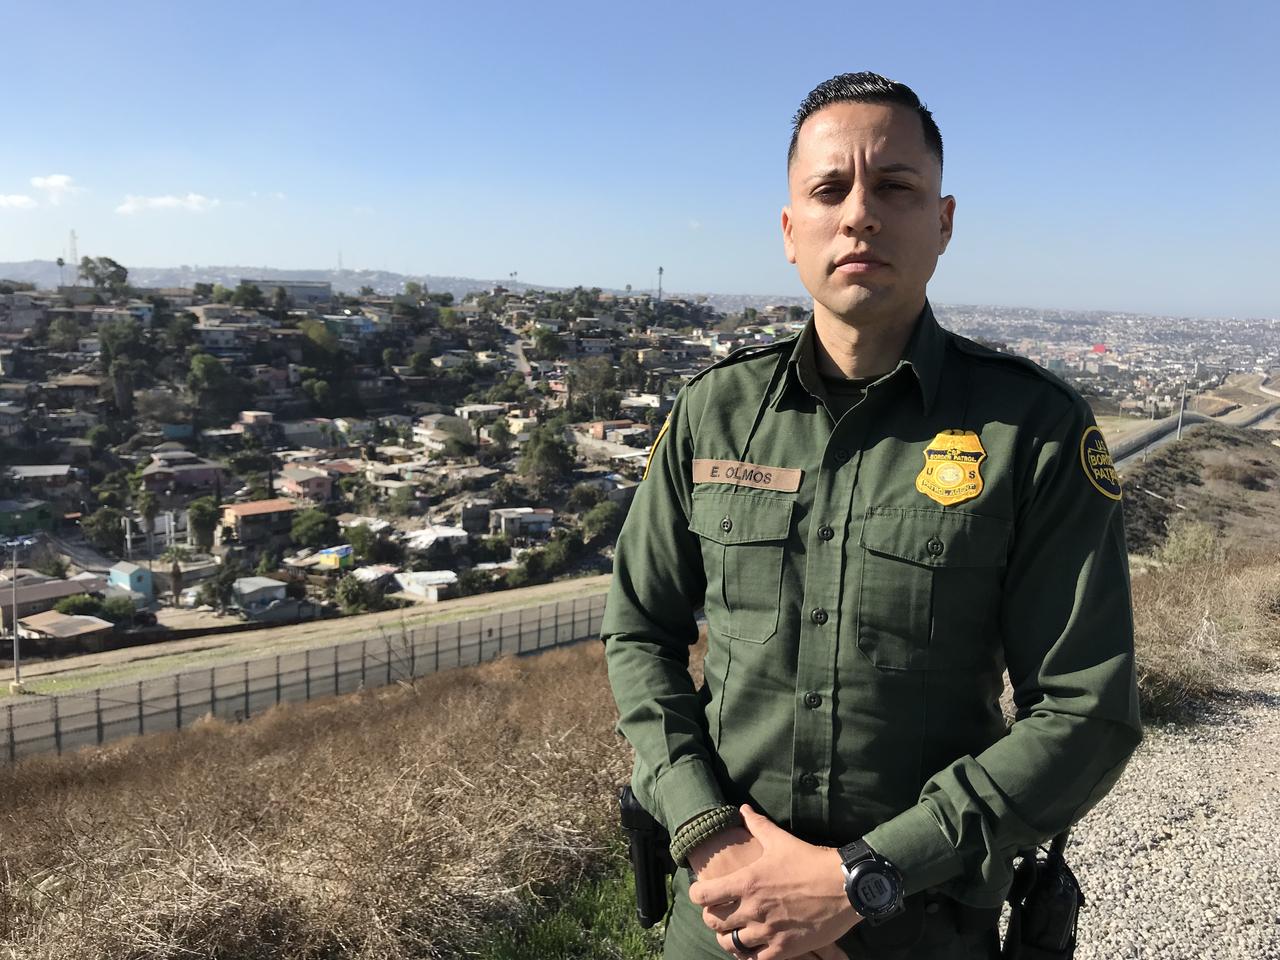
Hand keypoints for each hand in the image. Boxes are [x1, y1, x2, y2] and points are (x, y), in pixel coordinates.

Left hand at [688, 804, 860, 959]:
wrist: (845, 886)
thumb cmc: (811, 861)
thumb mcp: (781, 840)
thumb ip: (757, 825)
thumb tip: (743, 809)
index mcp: (747, 882)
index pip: (704, 895)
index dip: (697, 894)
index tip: (701, 891)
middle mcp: (753, 909)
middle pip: (713, 922)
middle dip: (710, 918)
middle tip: (717, 912)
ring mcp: (768, 932)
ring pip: (731, 945)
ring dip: (729, 938)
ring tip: (733, 931)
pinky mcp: (785, 949)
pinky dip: (750, 954)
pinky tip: (753, 946)